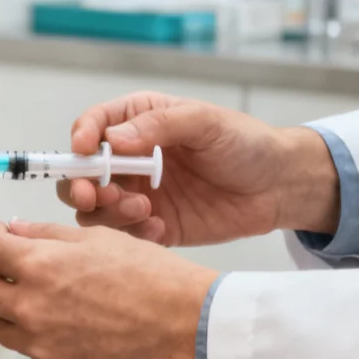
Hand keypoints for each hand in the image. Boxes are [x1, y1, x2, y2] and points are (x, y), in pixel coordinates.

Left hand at [0, 221, 213, 358]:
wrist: (184, 325)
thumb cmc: (148, 274)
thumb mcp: (97, 238)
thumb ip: (46, 235)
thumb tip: (13, 231)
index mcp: (38, 265)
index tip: (2, 238)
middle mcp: (30, 307)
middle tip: (19, 271)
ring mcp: (41, 344)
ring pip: (1, 327)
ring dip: (13, 311)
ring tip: (48, 303)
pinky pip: (32, 351)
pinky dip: (42, 338)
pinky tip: (74, 328)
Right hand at [60, 92, 339, 246]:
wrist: (278, 187)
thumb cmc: (245, 143)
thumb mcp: (205, 122)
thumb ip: (160, 125)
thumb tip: (114, 138)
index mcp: (139, 122)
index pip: (93, 126)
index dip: (80, 139)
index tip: (83, 151)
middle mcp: (131, 159)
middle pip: (81, 173)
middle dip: (79, 186)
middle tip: (93, 196)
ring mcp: (139, 194)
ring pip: (95, 208)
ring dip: (107, 212)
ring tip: (144, 211)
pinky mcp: (153, 225)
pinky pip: (124, 236)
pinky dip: (132, 235)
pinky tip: (159, 228)